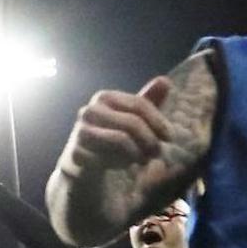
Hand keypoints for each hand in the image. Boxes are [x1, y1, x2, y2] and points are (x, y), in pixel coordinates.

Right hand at [57, 77, 174, 177]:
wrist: (83, 162)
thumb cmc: (111, 136)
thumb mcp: (132, 118)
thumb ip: (148, 101)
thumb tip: (165, 81)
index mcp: (104, 97)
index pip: (138, 104)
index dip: (158, 121)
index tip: (170, 137)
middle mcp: (89, 111)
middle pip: (131, 122)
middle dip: (150, 139)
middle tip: (158, 152)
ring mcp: (80, 132)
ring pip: (120, 140)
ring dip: (137, 153)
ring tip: (143, 159)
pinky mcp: (76, 155)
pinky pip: (107, 159)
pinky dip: (120, 165)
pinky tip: (123, 166)